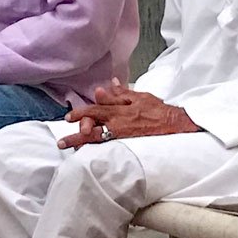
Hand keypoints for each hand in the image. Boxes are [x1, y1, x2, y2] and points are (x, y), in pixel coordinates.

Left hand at [58, 78, 200, 149]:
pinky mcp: (127, 141)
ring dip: (80, 140)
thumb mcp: (140, 96)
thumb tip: (109, 84)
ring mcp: (122, 131)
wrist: (174, 123)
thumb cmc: (158, 110)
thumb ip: (122, 92)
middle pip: (93, 121)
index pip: (97, 108)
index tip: (69, 117)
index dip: (82, 112)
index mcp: (120, 106)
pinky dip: (95, 147)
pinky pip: (107, 144)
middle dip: (76, 128)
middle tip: (63, 139)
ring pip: (96, 135)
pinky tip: (85, 153)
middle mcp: (118, 118)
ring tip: (66, 146)